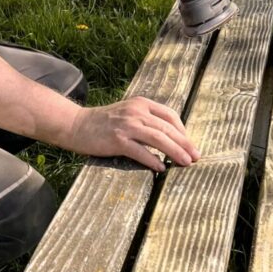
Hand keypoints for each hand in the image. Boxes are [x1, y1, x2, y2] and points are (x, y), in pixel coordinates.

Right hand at [65, 97, 200, 171]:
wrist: (76, 125)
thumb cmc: (102, 123)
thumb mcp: (127, 113)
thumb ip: (146, 120)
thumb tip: (168, 138)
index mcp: (141, 104)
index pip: (170, 115)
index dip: (183, 131)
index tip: (190, 144)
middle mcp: (136, 112)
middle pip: (167, 128)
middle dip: (185, 143)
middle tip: (196, 156)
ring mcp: (126, 125)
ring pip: (158, 139)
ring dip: (175, 152)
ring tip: (186, 163)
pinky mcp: (117, 140)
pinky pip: (140, 151)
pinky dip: (153, 160)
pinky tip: (161, 168)